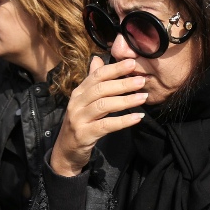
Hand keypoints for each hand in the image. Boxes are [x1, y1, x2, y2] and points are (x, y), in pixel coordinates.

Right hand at [51, 57, 146, 175]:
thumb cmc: (80, 123)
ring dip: (126, 101)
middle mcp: (76, 103)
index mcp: (79, 92)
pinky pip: (106, 125)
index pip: (97, 75)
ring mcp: (78, 119)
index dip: (115, 68)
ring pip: (104, 106)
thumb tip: (98, 58)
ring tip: (143, 97)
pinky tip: (137, 117)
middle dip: (123, 83)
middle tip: (142, 81)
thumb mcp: (84, 101)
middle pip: (101, 89)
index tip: (132, 63)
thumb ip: (92, 81)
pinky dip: (123, 121)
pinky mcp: (84, 134)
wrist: (66, 150)